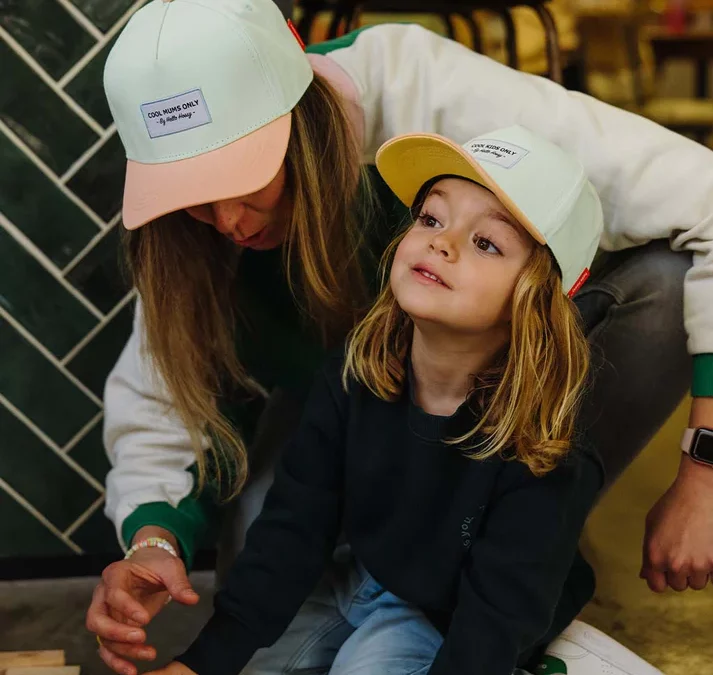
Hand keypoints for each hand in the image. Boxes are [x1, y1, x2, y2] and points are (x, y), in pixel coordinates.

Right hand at [86, 530, 199, 674]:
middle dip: (116, 632)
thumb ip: (179, 583)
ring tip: (149, 654)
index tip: (146, 619)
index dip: (127, 608)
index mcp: (115, 574)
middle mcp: (102, 594)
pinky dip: (116, 660)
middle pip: (96, 619)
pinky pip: (106, 647)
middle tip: (141, 637)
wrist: (149, 566)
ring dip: (122, 650)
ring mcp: (103, 612)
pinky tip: (131, 670)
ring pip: (102, 637)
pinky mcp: (110, 626)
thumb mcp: (170, 567)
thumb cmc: (157, 565)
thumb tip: (192, 600)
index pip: (114, 594)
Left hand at [641, 453, 712, 591]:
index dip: (660, 578)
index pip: (656, 586)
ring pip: (697, 583)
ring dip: (696, 572)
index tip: (664, 572)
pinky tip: (706, 550)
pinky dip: (710, 568)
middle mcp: (676, 565)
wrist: (699, 494)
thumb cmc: (672, 506)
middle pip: (678, 585)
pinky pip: (712, 577)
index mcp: (655, 556)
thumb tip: (645, 574)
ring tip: (695, 551)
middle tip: (681, 555)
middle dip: (679, 573)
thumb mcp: (651, 526)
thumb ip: (648, 552)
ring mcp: (698, 565)